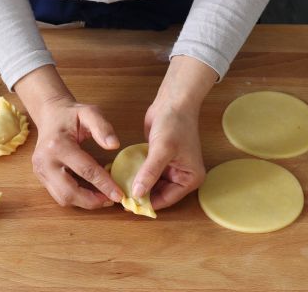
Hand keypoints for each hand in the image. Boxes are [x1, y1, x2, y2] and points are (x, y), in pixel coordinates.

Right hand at [14, 65, 123, 208]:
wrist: (50, 113)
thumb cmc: (71, 114)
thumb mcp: (90, 113)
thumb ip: (102, 127)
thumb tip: (114, 145)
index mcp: (57, 145)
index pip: (85, 170)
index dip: (104, 184)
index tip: (120, 194)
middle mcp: (44, 161)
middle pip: (69, 192)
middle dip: (92, 201)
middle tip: (111, 200)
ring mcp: (40, 170)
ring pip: (62, 198)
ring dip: (84, 202)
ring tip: (102, 198)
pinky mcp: (40, 176)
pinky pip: (58, 194)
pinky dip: (76, 198)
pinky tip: (89, 193)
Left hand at [131, 56, 217, 209]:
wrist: (172, 101)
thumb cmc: (174, 124)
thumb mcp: (162, 150)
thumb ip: (150, 172)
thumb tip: (138, 193)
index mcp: (190, 178)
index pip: (167, 199)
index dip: (148, 203)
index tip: (129, 206)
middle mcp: (182, 176)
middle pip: (158, 193)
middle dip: (141, 194)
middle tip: (120, 198)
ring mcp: (170, 168)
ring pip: (150, 184)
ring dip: (136, 185)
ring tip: (118, 188)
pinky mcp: (158, 159)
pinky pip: (146, 172)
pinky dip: (135, 174)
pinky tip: (121, 176)